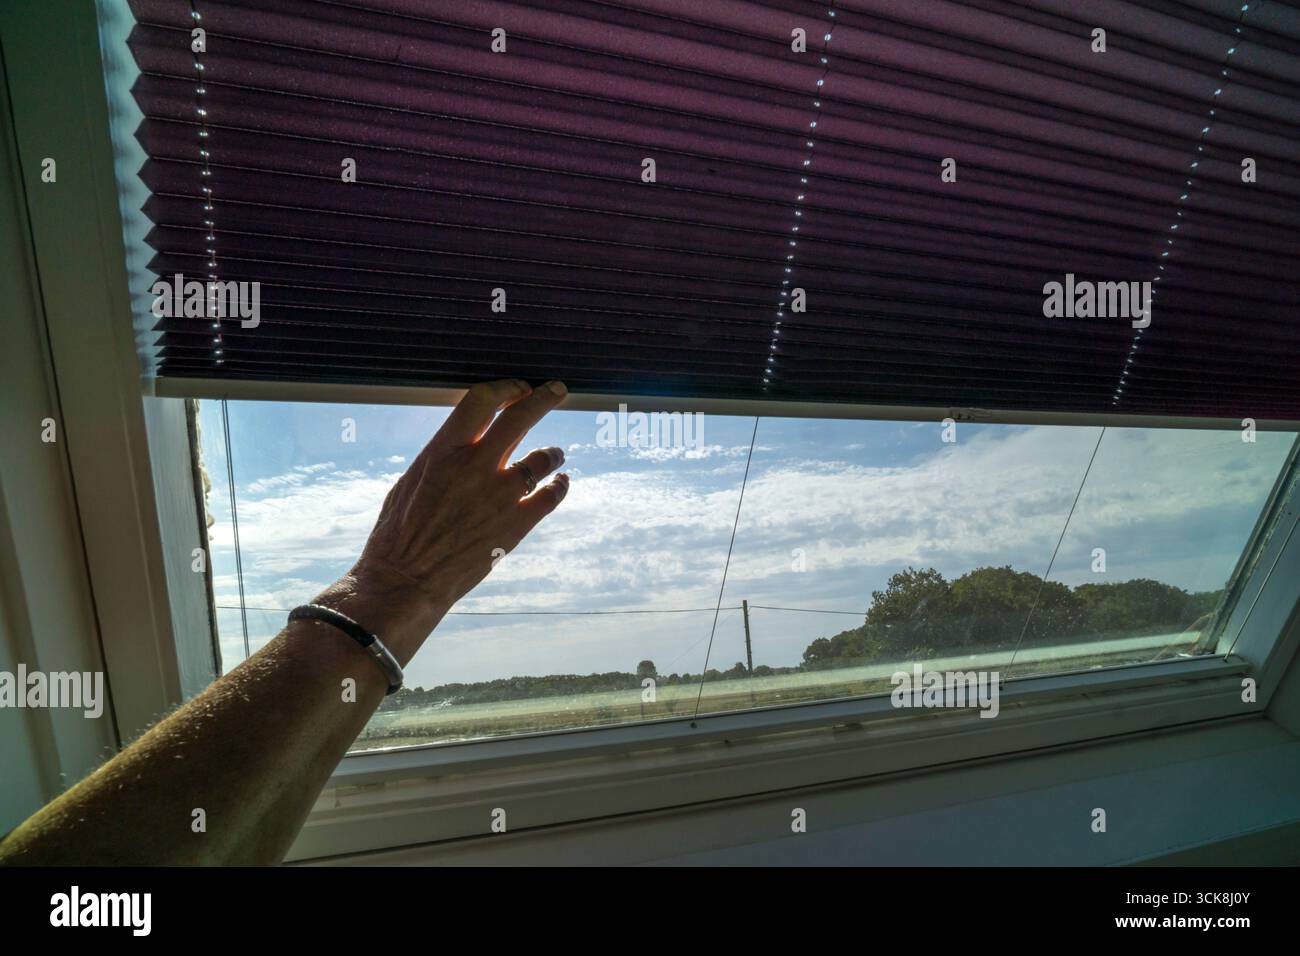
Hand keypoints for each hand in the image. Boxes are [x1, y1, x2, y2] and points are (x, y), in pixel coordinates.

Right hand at [316, 379, 569, 663]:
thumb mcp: (411, 482)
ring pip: (544, 456)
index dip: (505, 387)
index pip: (481, 399)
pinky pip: (552, 494)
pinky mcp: (517, 523)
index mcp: (443, 450)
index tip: (518, 387)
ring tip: (556, 454)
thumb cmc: (398, 535)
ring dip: (553, 452)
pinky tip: (560, 483)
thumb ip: (442, 457)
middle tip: (559, 389)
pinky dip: (560, 485)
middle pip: (520, 416)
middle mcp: (475, 465)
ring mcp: (500, 494)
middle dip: (543, 398)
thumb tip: (462, 441)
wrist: (406, 582)